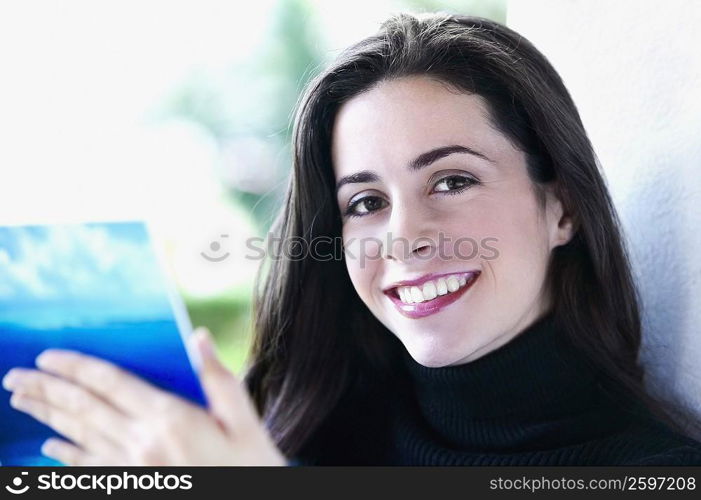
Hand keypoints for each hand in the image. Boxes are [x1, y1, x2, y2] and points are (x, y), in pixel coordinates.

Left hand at [1, 328, 286, 465]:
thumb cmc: (250, 461)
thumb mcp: (243, 417)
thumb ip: (217, 376)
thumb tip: (198, 337)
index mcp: (170, 418)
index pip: (111, 384)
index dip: (77, 368)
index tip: (48, 357)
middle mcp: (143, 442)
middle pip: (84, 409)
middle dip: (47, 389)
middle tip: (16, 376)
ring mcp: (133, 469)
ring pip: (79, 436)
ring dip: (47, 417)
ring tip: (21, 400)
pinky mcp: (131, 486)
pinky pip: (90, 468)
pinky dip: (66, 456)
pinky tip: (49, 445)